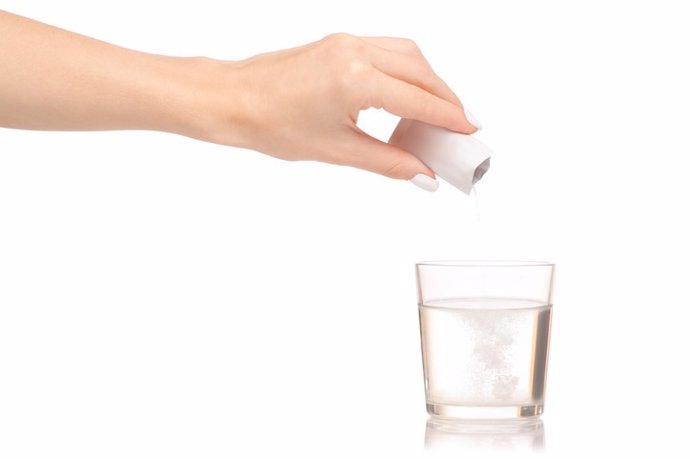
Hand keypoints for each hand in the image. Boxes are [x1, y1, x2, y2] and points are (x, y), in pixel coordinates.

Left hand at [194, 34, 479, 185]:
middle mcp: (357, 52)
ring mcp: (347, 42)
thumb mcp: (336, 150)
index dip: (449, 118)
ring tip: (437, 112)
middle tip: (460, 126)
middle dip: (446, 98)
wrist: (232, 99)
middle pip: (422, 71)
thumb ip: (387, 162)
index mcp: (356, 80)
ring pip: (408, 55)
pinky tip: (406, 93)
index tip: (469, 131)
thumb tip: (421, 174)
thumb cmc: (271, 123)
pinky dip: (407, 70)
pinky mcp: (339, 42)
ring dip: (429, 81)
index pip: (419, 100)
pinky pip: (387, 49)